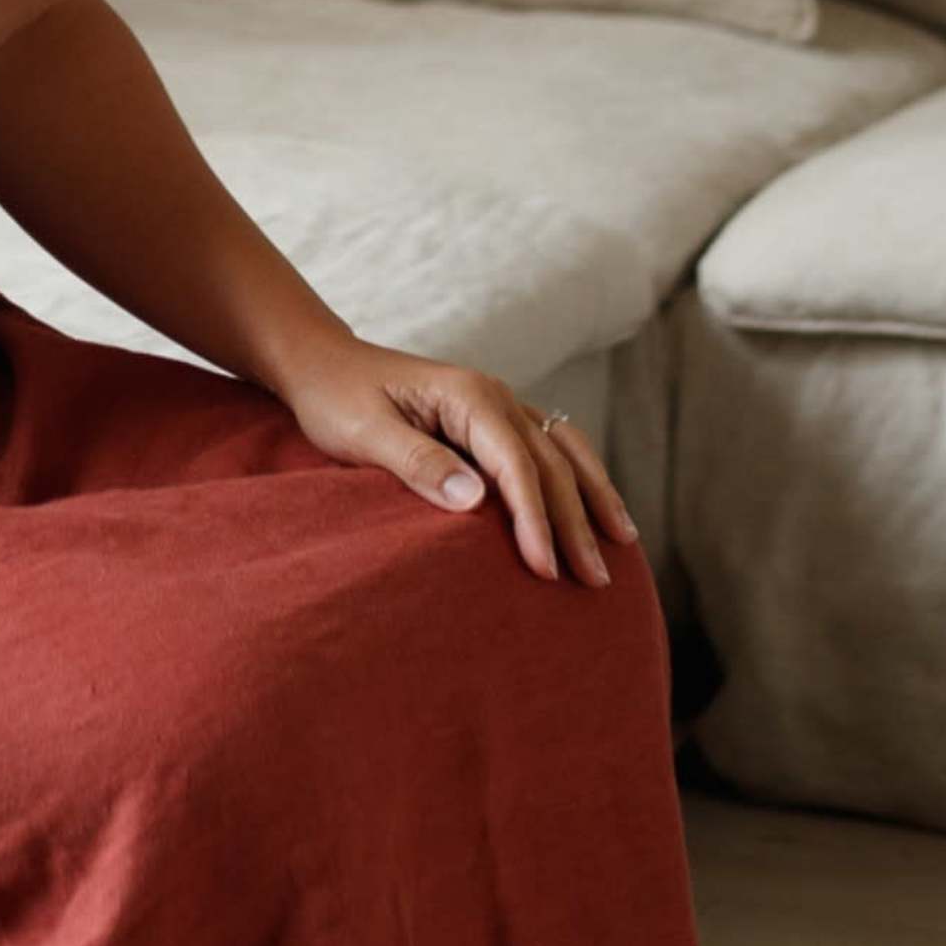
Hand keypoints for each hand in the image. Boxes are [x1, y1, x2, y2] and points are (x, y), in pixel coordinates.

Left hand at [279, 341, 634, 586]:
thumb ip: (417, 462)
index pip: (517, 465)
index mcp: (469, 396)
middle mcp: (495, 395)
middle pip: (550, 464)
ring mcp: (499, 405)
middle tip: (594, 580)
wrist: (323, 364)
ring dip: (594, 496)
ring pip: (564, 452)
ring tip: (622, 545)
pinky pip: (551, 448)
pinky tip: (594, 508)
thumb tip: (474, 500)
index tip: (546, 568)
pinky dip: (579, 479)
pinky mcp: (493, 420)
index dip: (536, 519)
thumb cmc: (337, 398)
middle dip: (576, 522)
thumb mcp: (364, 432)